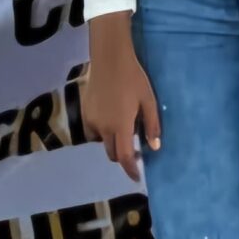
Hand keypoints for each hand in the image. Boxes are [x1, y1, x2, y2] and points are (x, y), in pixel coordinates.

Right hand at [83, 16, 158, 181]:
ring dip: (111, 143)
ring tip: (124, 130)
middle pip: (112, 153)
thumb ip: (151, 125)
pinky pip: (93, 131)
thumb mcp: (149, 102)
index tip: (136, 177)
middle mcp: (102, 128)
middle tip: (136, 150)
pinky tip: (112, 119)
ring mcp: (90, 121)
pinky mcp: (84, 113)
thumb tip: (154, 147)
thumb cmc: (134, 80)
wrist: (109, 61)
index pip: (124, 157)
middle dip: (123, 156)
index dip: (130, 170)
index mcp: (120, 126)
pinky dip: (102, 132)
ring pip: (100, 143)